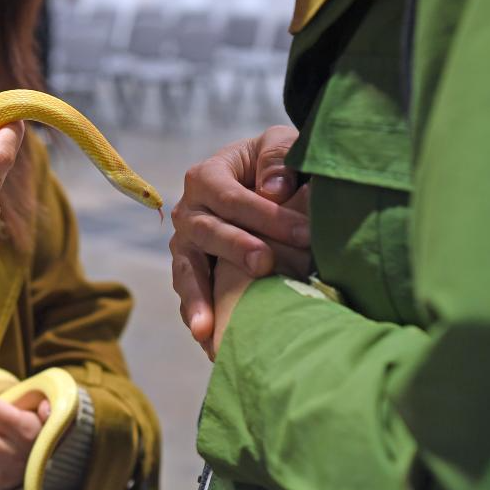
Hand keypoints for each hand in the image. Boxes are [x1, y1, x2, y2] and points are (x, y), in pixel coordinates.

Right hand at [170, 126, 309, 351]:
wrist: (261, 185)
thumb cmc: (275, 166)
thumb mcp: (280, 143)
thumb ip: (278, 156)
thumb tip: (275, 190)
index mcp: (206, 176)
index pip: (232, 197)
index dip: (266, 214)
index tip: (304, 234)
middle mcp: (188, 211)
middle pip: (208, 232)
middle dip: (237, 249)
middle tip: (265, 265)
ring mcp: (185, 245)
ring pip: (187, 270)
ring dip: (198, 298)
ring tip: (208, 329)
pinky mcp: (191, 272)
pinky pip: (190, 296)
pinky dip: (198, 318)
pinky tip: (209, 346)